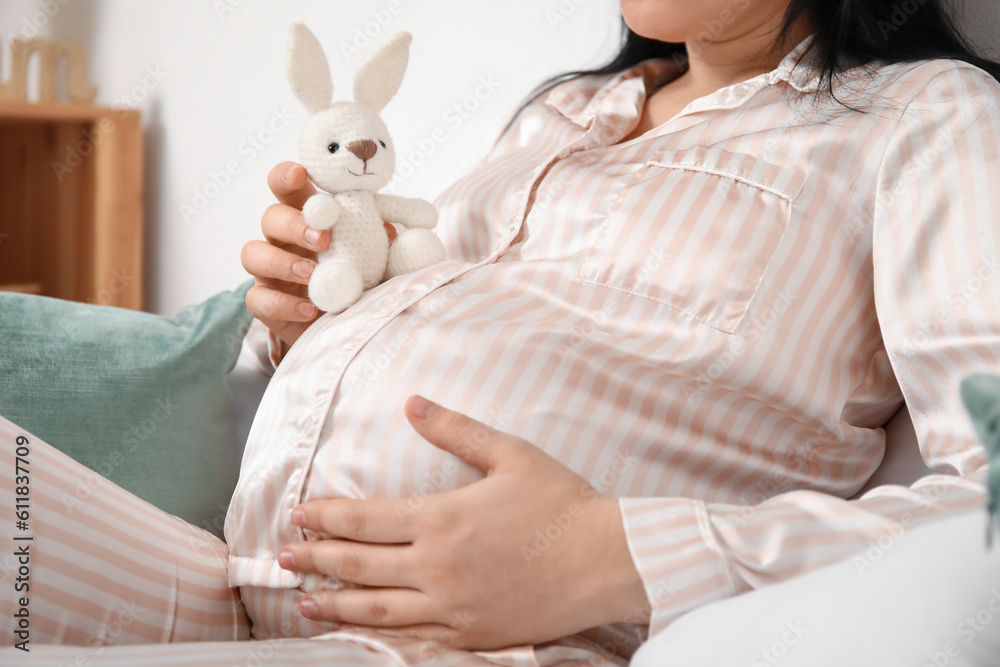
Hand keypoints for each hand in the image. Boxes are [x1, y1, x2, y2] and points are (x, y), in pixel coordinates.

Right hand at [241, 162, 395, 349]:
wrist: (348, 325)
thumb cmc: (360, 281)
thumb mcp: (376, 259)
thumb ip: (381, 242)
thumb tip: (391, 229)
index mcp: (308, 219)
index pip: (286, 187)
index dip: (286, 176)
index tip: (300, 175)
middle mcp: (283, 240)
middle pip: (270, 217)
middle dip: (293, 225)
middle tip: (324, 240)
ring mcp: (269, 271)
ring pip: (252, 253)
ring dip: (281, 262)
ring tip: (312, 275)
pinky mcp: (266, 303)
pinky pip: (258, 298)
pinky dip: (283, 304)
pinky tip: (310, 309)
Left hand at [277, 396, 648, 650]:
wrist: (606, 560)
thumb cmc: (562, 502)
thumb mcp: (511, 454)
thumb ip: (456, 430)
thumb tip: (412, 403)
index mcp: (442, 519)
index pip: (365, 519)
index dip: (326, 517)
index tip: (297, 515)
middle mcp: (436, 566)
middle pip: (359, 566)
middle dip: (315, 560)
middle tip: (282, 557)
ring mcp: (451, 607)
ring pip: (376, 610)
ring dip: (334, 603)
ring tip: (303, 601)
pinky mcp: (471, 635)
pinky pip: (412, 640)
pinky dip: (376, 636)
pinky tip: (358, 631)